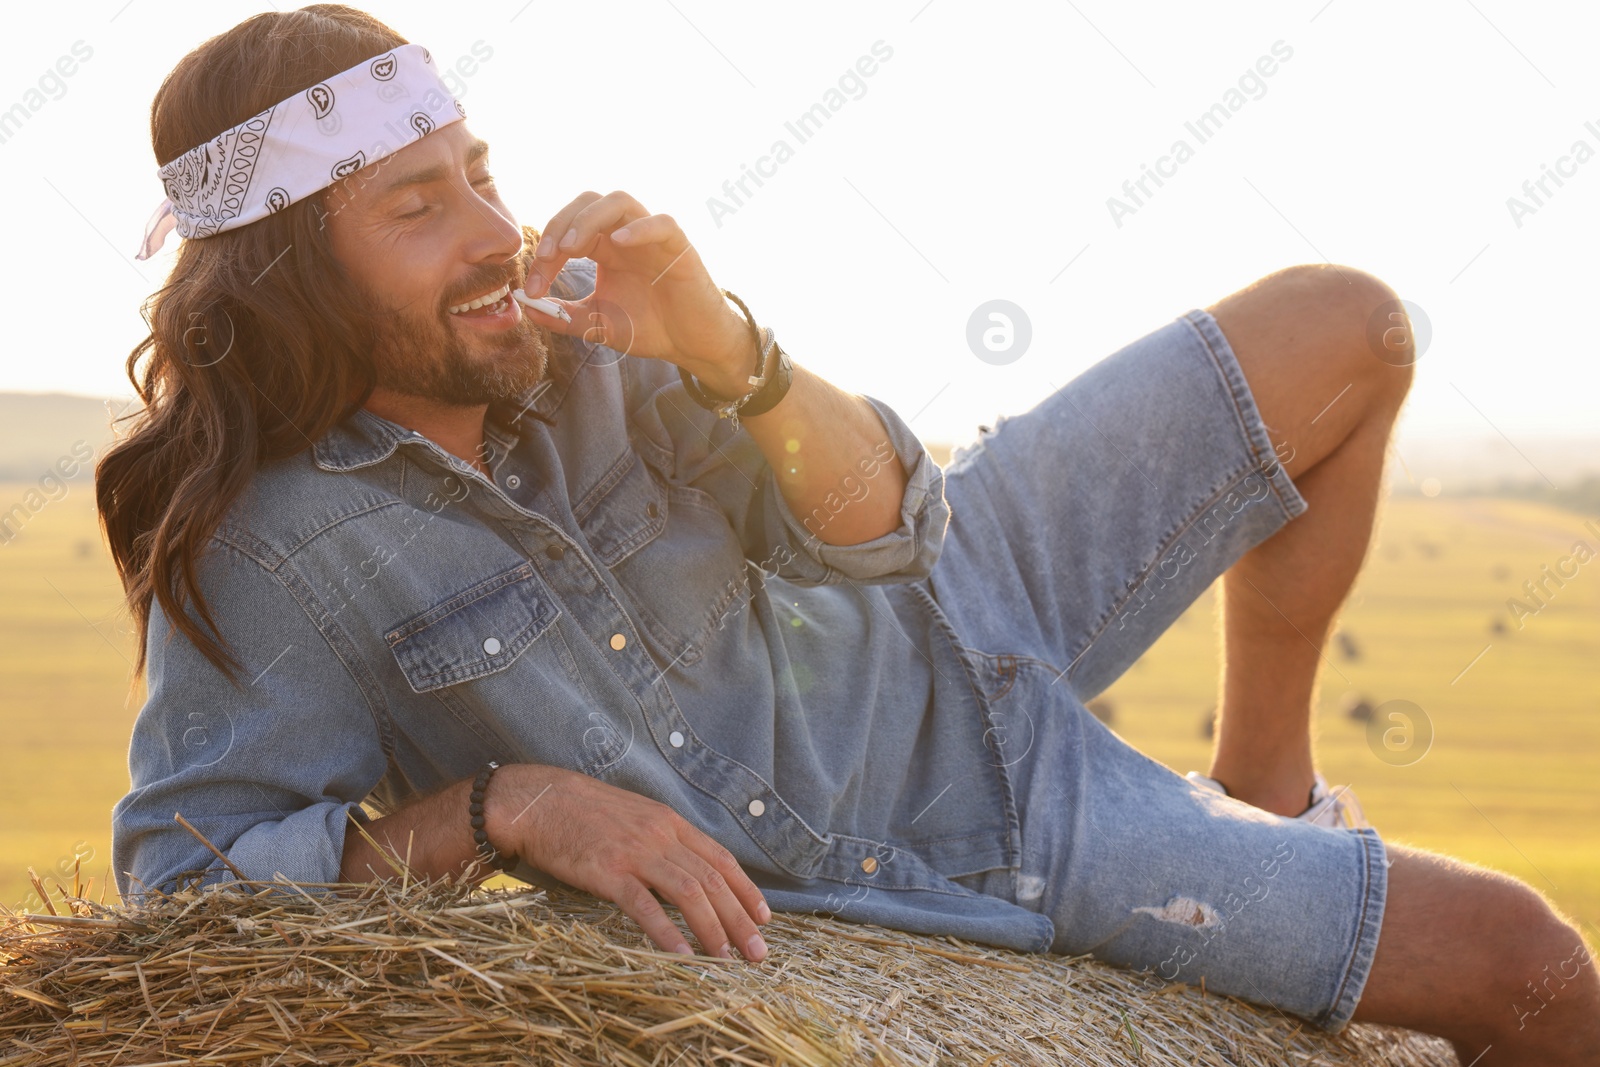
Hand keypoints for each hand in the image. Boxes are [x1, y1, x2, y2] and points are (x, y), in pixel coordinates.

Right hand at [491, 764, 770, 961]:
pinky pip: (644, 906)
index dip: (746, 890)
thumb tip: (688, 871)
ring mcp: (635, 852)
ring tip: (726, 959)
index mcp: (669, 821)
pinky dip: (667, 933)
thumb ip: (662, 839)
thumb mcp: (635, 816)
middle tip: (757, 952)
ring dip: (712, 928)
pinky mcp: (607, 871)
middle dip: (739, 919)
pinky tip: (682, 956)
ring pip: (688, 892)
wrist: (538, 801)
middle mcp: (660, 835)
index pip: (721, 858)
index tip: (764, 918)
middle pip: (712, 880)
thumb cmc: (583, 812)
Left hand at [519, 191, 757, 395]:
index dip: (545, 253)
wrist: (691, 345)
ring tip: (571, 247)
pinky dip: (640, 227)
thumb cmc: (650, 328)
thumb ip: (562, 315)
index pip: (567, 231)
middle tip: (545, 257)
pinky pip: (661, 223)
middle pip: (587, 203)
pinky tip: (620, 243)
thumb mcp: (596, 324)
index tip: (532, 288)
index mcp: (605, 247)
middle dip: (559, 225)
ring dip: (588, 219)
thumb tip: (526, 307)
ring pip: (619, 201)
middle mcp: (625, 234)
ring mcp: (652, 237)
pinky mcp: (679, 247)